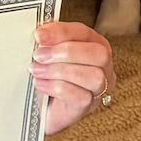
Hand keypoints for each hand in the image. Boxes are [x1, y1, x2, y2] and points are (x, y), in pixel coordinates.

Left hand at [31, 21, 115, 137]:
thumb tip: (41, 35)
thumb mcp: (47, 54)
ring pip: (94, 76)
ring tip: (37, 71)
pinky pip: (81, 96)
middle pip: (99, 54)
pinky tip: (41, 84)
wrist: (40, 108)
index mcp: (93, 44)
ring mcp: (99, 88)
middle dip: (66, 52)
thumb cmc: (48, 76)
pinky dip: (57, 88)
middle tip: (39, 55)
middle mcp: (103, 66)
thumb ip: (48, 42)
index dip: (62, 32)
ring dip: (60, 71)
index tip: (39, 35)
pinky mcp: (88, 106)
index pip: (84, 32)